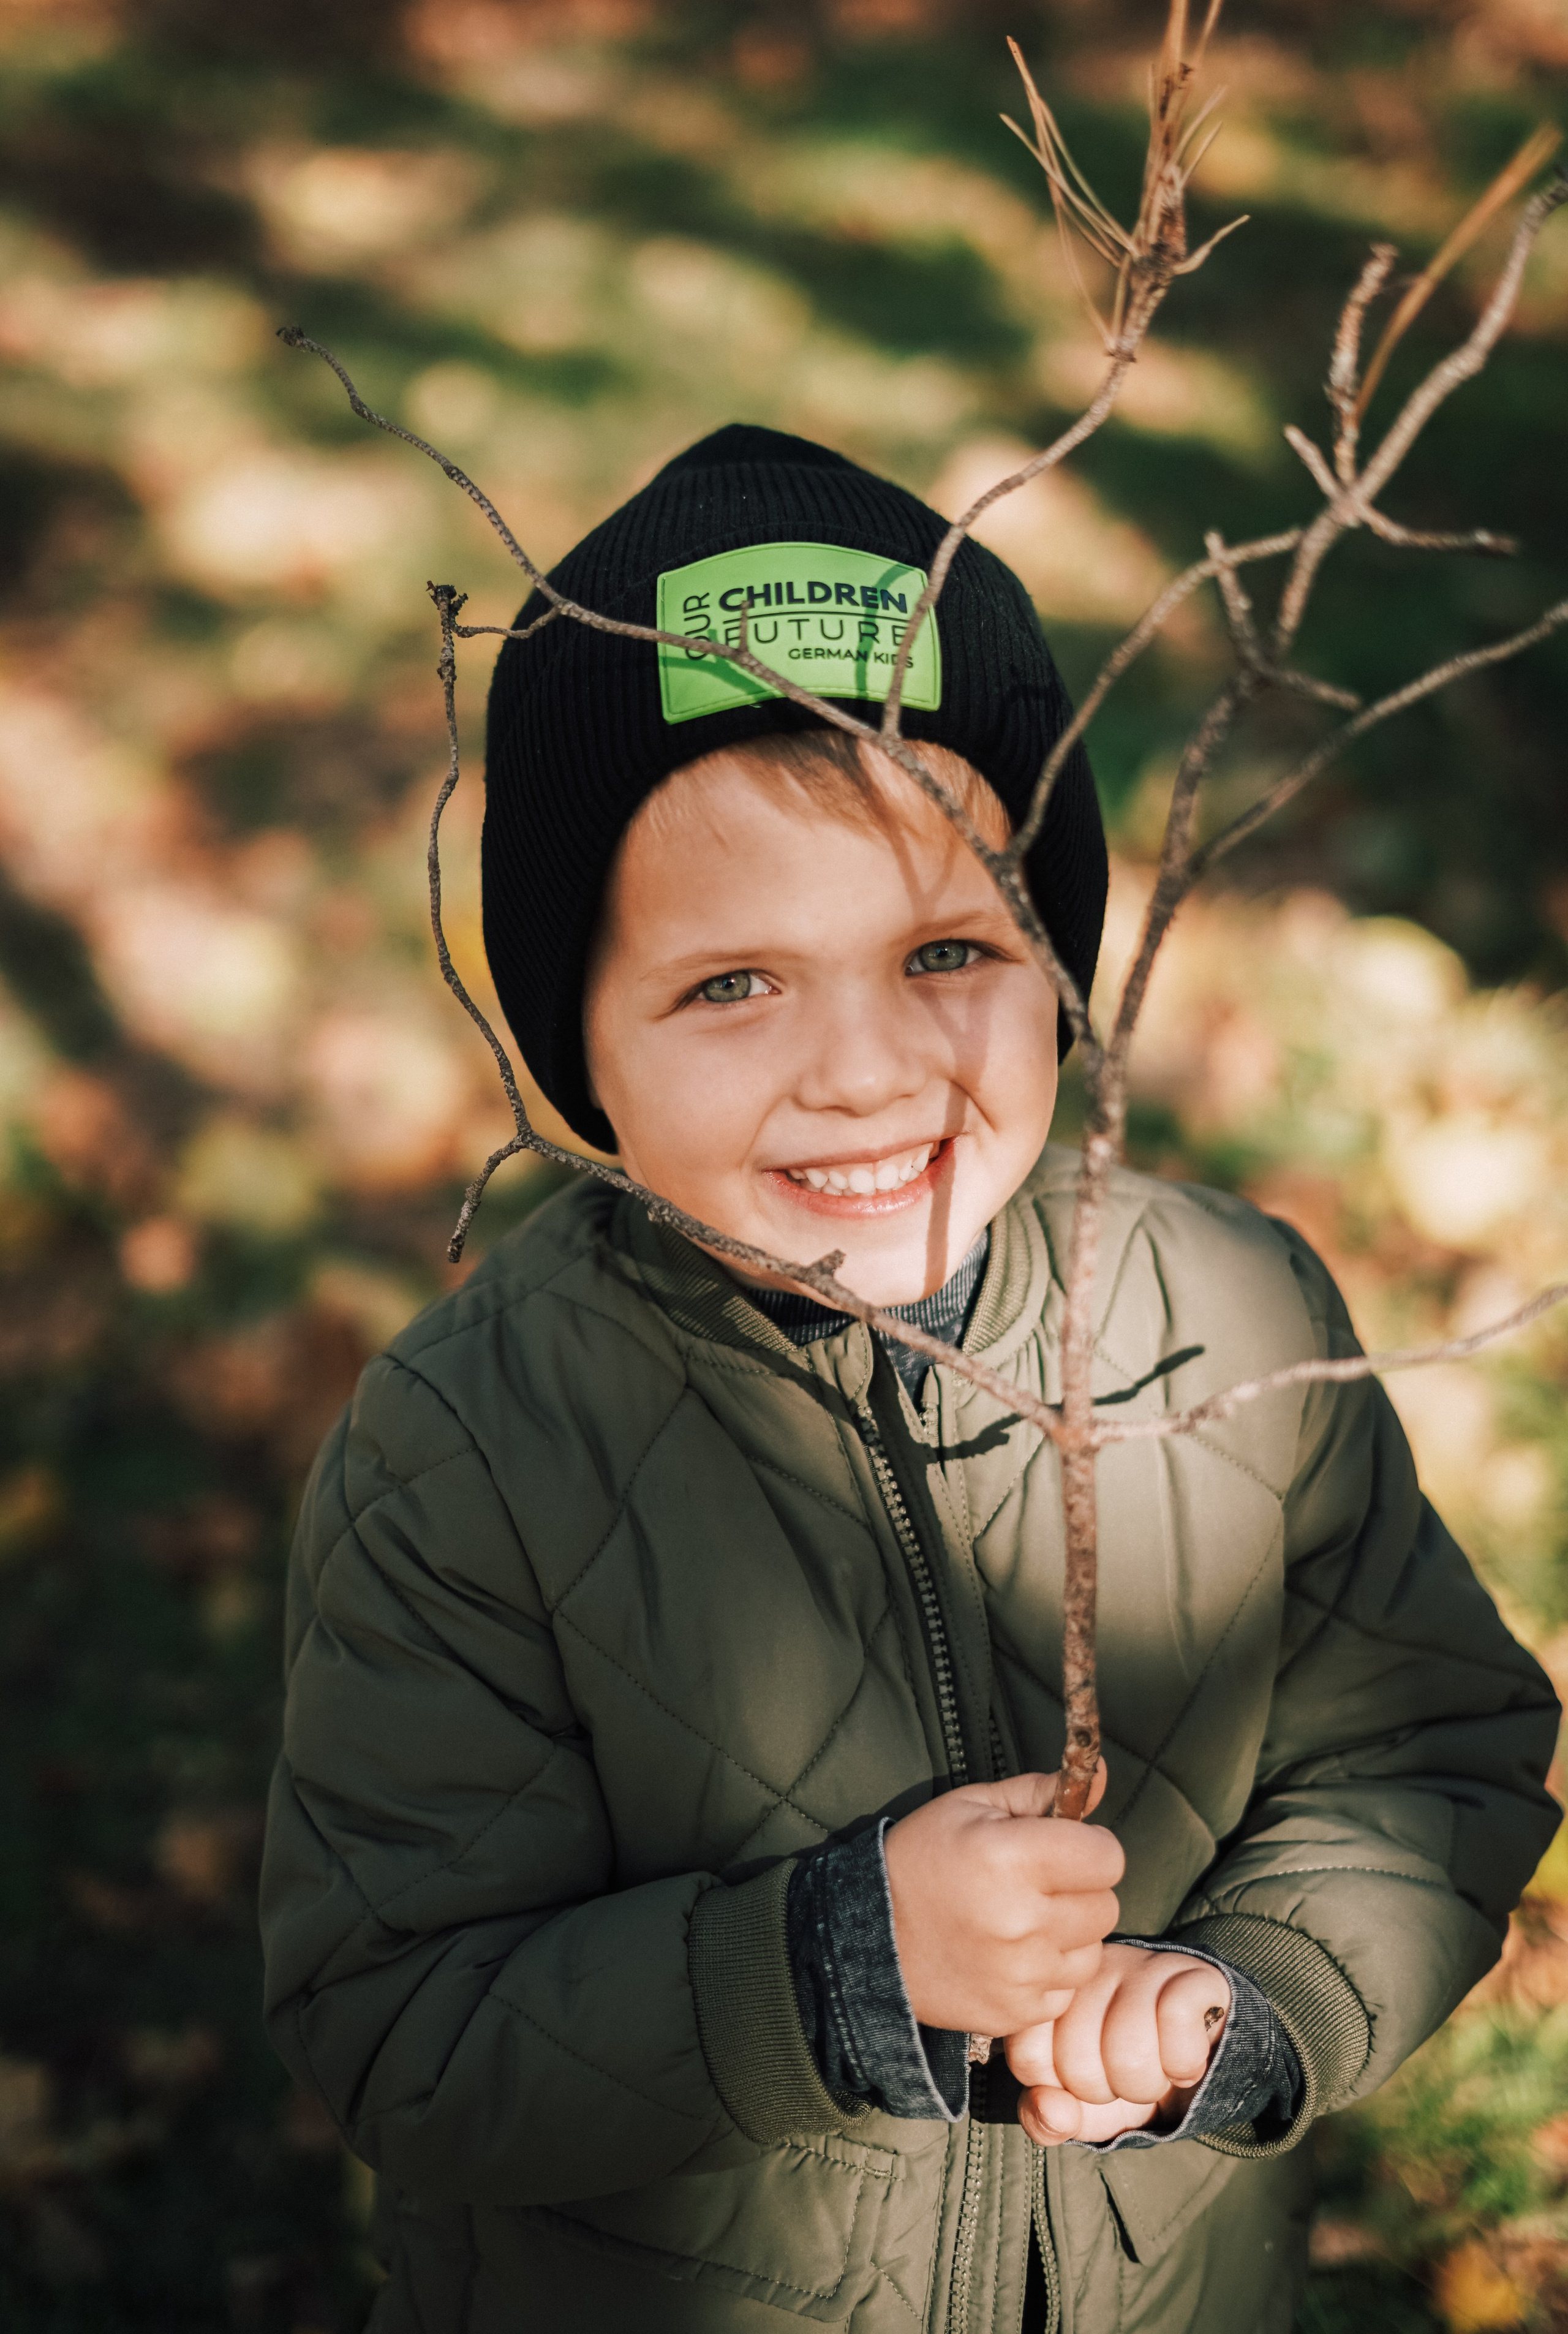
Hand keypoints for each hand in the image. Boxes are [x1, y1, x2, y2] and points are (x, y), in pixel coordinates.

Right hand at [883, 1764, 1121, 2035]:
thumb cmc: (922, 1859)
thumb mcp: (973, 1807)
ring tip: (1024, 1921)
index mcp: (1012, 1858)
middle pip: (1106, 1905)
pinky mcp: (1016, 2014)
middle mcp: (1022, 1921)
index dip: (1091, 1847)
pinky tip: (1014, 1955)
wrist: (870, 1936)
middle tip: (1039, 1884)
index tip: (1065, 1846)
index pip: (1107, 1857)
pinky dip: (1050, 1972)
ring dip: (1070, 1935)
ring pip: (1092, 1950)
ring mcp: (1021, 1975)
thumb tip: (1103, 1774)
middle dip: (1081, 1890)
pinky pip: (1067, 1990)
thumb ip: (1040, 1791)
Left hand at [1005, 1943, 1229, 2147]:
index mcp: (1050, 2000)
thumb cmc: (1126, 2076)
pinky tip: (1185, 2061)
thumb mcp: (1081, 2110)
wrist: (1198, 2057)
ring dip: (1148, 2085)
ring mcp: (1138, 1966)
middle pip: (1079, 2062)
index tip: (1083, 2080)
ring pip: (1129, 2051)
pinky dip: (1185, 2064)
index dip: (1061, 2089)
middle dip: (1107, 2092)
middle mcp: (1088, 1973)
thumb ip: (1047, 2119)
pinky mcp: (1189, 1973)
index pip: (1029, 2058)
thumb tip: (1052, 2111)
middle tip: (1125, 2075)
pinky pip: (1177, 2024)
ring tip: (1156, 2069)